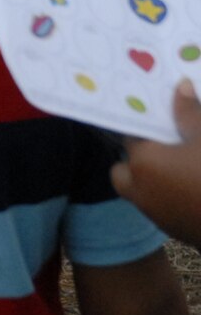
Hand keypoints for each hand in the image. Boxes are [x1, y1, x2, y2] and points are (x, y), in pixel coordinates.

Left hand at [111, 79, 200, 247]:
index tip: (156, 121)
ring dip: (152, 178)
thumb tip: (180, 85)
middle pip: (123, 169)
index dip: (144, 128)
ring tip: (180, 165)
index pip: (130, 137)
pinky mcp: (172, 229)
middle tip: (165, 147)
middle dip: (138, 158)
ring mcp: (154, 213)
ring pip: (137, 190)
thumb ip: (190, 114)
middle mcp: (138, 189)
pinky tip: (191, 186)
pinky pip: (158, 206)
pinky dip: (167, 196)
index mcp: (143, 162)